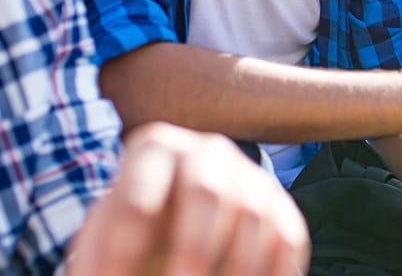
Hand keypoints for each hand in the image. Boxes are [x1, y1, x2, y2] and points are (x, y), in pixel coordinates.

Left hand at [67, 123, 308, 275]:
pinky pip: (288, 239)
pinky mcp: (282, 207)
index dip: (123, 254)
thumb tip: (106, 275)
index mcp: (154, 150)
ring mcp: (251, 176)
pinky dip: (275, 272)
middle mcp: (208, 152)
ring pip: (255, 216)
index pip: (137, 200)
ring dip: (237, 268)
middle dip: (194, 249)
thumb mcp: (105, 239)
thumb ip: (102, 259)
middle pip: (207, 192)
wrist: (177, 223)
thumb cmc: (135, 236)